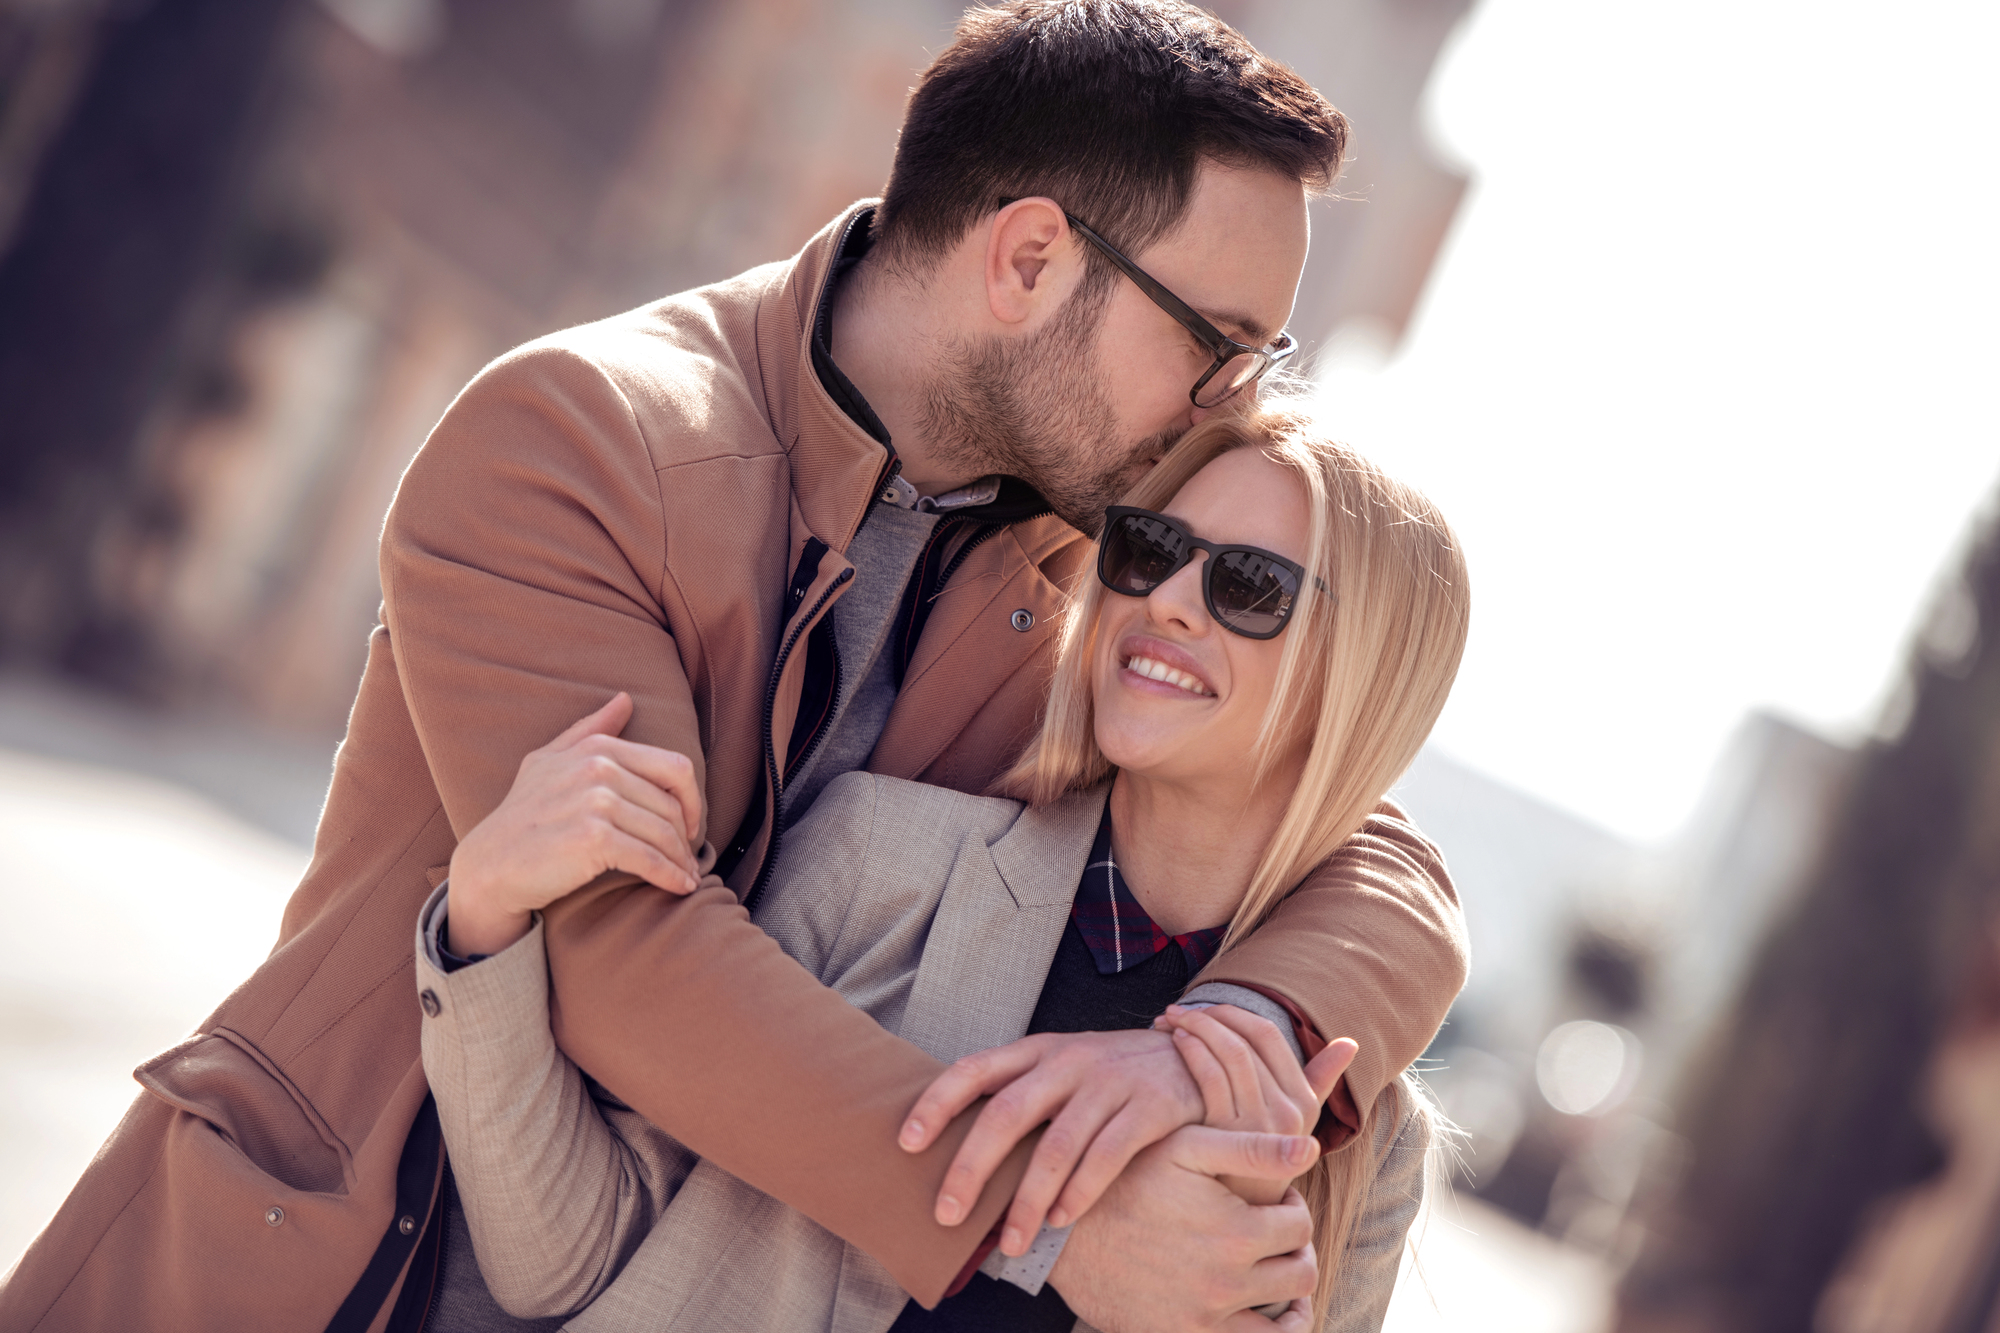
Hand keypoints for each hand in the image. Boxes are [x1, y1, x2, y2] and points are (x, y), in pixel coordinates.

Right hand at [446, 693, 704, 955]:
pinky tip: (680, 888)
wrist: (490, 864)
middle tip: (690, 858)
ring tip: (686, 876)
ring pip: (664, 833)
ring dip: (682, 860)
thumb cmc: (523, 814)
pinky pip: (650, 858)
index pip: (674, 767)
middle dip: (686, 836)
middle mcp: (598, 768)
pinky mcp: (593, 839)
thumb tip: (625, 700)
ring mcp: (595, 802)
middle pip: (672, 805)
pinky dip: (671, 876)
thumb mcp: (548, 761)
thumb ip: (589, 730)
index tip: (691, 824)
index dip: (693, 799)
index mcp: (597, 748)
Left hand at [898, 1029, 1203, 1253]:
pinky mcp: (1148, 1107)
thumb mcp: (1064, 1067)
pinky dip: (1081, 1192)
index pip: (974, 1069)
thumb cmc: (1113, 1073)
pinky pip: (1107, 1155)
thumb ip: (1022, 1095)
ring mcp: (1109, 1082)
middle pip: (1006, 1114)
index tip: (906, 1143)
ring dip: (1029, 1200)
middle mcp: (1067, 1061)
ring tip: (1012, 1242)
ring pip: (1056, 1146)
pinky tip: (1062, 1219)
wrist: (1197, 1054)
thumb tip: (960, 1152)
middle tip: (947, 1214)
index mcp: (1037, 1051)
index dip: (937, 1103)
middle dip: (971, 1168)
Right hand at [1047, 1125, 1320, 1331]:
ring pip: (1282, 1325)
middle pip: (1300, 1276)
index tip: (1272, 1201)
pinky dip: (1260, 1331)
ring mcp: (1203, 1319)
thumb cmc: (1125, 1175)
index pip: (1298, 1225)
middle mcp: (1226, 1283)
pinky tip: (1252, 1312)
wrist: (1060, 1228)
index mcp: (1236, 1232)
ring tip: (1270, 1275)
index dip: (1290, 1208)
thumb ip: (1251, 1147)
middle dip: (1294, 1252)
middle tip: (1273, 1237)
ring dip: (1286, 1299)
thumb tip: (1312, 1149)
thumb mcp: (1184, 1147)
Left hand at [1156, 1005, 1356, 1203]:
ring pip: (1227, 1053)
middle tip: (1179, 1011)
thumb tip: (1350, 1043)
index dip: (1233, 1013)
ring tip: (1170, 1022)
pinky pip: (1209, 1076)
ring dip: (1194, 1028)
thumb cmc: (1260, 1159)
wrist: (1237, 1216)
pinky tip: (1174, 1042)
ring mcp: (1258, 1124)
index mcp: (1304, 1101)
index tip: (1205, 1009)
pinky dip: (1190, 1051)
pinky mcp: (1227, 1135)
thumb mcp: (1296, 1122)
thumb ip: (1321, 1079)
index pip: (1268, 1035)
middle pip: (1246, 1040)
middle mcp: (1287, 1112)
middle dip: (1208, 1016)